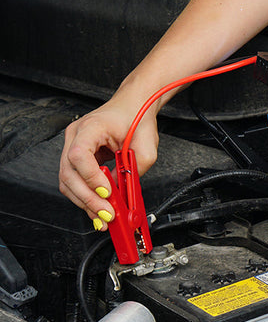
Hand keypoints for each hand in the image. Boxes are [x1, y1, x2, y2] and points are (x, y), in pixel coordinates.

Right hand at [59, 98, 157, 226]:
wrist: (135, 104)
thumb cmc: (138, 117)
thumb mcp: (146, 146)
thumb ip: (134, 170)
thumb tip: (120, 194)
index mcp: (91, 127)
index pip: (79, 155)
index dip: (90, 177)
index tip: (106, 192)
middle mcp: (76, 135)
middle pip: (69, 173)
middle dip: (87, 198)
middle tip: (106, 214)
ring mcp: (73, 145)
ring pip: (68, 181)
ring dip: (85, 201)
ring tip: (102, 217)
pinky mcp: (78, 156)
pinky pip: (75, 180)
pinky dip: (85, 196)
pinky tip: (97, 207)